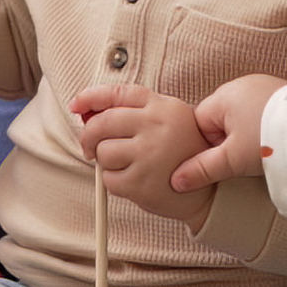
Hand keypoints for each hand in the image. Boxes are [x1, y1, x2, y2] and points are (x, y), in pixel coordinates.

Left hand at [68, 83, 213, 227]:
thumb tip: (85, 112)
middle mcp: (157, 127)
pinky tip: (133, 181)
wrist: (210, 193)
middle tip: (90, 147)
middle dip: (89, 136)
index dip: (89, 97)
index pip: (116, 93)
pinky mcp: (142, 183)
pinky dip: (113, 182)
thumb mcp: (169, 121)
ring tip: (127, 166)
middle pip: (101, 123)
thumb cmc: (182, 154)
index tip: (76, 105)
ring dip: (106, 162)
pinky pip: (108, 179)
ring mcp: (150, 155)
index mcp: (163, 107)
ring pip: (102, 152)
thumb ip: (133, 112)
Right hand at [172, 73, 286, 193]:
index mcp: (223, 95)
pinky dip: (264, 127)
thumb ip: (201, 169)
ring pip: (242, 117)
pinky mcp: (284, 94)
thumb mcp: (232, 159)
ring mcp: (265, 86)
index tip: (223, 163)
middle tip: (243, 161)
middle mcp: (241, 84)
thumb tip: (174, 182)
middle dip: (228, 142)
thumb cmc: (269, 140)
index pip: (198, 123)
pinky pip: (262, 112)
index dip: (206, 147)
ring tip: (262, 152)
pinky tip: (274, 141)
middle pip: (220, 119)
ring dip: (247, 136)